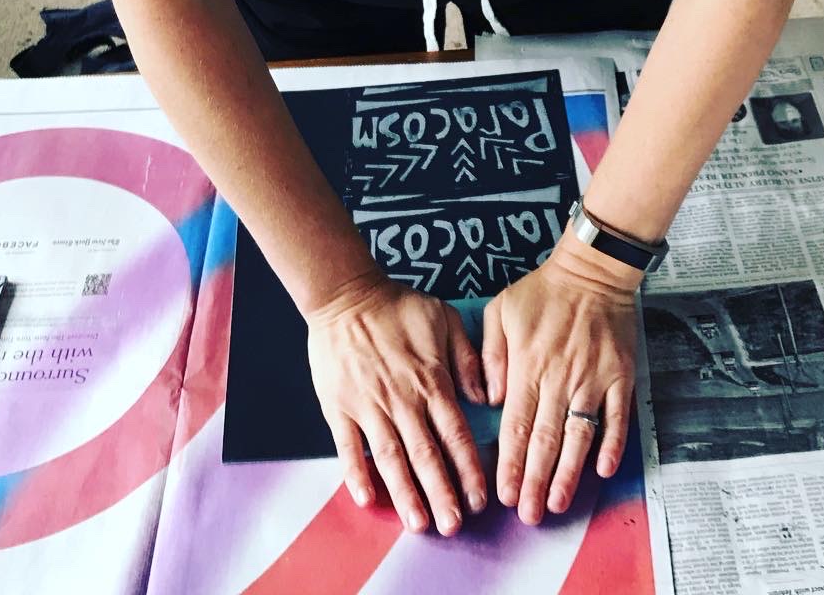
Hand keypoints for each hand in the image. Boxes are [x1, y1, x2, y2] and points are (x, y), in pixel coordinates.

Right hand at [306, 271, 487, 535]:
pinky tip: (366, 499)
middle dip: (441, 494)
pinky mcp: (339, 407)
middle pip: (425, 455)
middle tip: (452, 528)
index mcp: (432, 381)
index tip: (479, 501)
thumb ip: (468, 358)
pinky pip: (348, 447)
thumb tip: (484, 397)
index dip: (468, 470)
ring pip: (390, 458)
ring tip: (418, 523)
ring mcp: (369, 406)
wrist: (346, 295)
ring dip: (405, 493)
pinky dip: (356, 474)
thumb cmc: (398, 306)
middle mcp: (403, 400)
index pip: (455, 435)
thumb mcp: (445, 318)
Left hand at [482, 245, 638, 523]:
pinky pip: (617, 419)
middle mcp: (560, 377)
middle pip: (545, 440)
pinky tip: (603, 471)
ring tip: (558, 504)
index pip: (516, 425)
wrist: (593, 271)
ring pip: (579, 436)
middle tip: (529, 515)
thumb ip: (490, 356)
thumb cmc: (543, 292)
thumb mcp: (502, 311)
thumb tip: (491, 399)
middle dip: (536, 482)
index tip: (504, 494)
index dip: (511, 463)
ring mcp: (593, 379)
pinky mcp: (620, 377)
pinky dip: (612, 446)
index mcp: (528, 365)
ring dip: (568, 474)